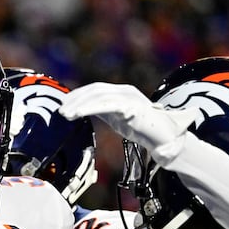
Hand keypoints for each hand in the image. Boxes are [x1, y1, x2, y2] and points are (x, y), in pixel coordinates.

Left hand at [58, 82, 197, 150]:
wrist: (167, 139)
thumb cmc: (144, 131)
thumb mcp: (119, 119)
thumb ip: (105, 113)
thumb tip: (83, 112)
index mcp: (122, 93)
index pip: (95, 89)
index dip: (78, 95)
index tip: (64, 105)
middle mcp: (125, 91)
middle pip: (95, 90)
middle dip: (76, 99)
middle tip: (61, 111)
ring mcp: (130, 98)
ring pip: (99, 96)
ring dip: (80, 104)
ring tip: (66, 114)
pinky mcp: (133, 107)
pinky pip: (108, 105)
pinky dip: (91, 108)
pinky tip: (78, 114)